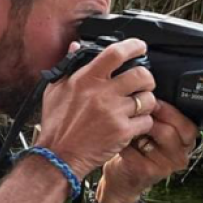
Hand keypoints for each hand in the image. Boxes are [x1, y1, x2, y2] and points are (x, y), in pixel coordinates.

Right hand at [37, 38, 156, 179]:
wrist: (58, 155)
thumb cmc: (55, 124)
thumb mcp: (54, 90)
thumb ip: (67, 66)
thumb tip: (76, 46)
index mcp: (86, 79)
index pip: (116, 53)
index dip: (133, 46)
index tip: (140, 48)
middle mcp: (102, 93)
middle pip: (141, 74)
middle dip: (147, 79)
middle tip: (143, 85)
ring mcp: (114, 112)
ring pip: (148, 99)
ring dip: (147, 103)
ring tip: (137, 108)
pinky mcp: (123, 131)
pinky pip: (146, 121)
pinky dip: (143, 123)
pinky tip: (133, 126)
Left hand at [99, 99, 197, 202]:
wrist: (122, 178)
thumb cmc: (137, 149)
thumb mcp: (152, 131)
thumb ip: (159, 116)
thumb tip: (152, 91)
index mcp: (186, 143)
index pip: (189, 125)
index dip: (170, 111)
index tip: (153, 100)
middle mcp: (180, 156)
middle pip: (171, 130)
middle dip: (151, 117)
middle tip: (136, 110)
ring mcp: (166, 166)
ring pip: (154, 138)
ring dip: (137, 128)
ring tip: (126, 124)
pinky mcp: (148, 172)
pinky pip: (136, 149)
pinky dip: (124, 142)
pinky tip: (117, 139)